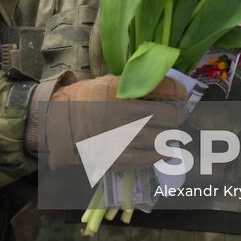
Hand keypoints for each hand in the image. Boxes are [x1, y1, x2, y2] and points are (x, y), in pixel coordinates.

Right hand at [32, 72, 186, 170]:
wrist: (59, 122)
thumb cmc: (86, 98)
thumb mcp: (108, 81)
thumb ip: (133, 84)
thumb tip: (162, 88)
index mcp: (118, 91)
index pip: (158, 89)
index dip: (176, 92)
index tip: (181, 95)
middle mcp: (119, 114)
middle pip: (162, 116)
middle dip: (175, 116)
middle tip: (178, 116)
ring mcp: (117, 137)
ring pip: (156, 138)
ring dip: (169, 136)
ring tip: (172, 135)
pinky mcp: (113, 156)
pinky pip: (142, 159)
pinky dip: (157, 156)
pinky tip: (164, 153)